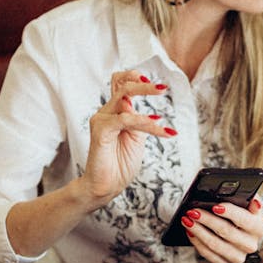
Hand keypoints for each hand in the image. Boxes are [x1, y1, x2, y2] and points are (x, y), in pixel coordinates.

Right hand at [82, 71, 175, 204]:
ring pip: (124, 97)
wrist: (106, 185)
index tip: (155, 84)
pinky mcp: (100, 131)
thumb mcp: (137, 137)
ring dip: (146, 98)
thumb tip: (139, 106)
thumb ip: (139, 120)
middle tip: (162, 88)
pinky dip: (144, 121)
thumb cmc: (120, 164)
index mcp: (116, 113)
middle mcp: (107, 113)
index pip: (119, 83)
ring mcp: (102, 120)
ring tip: (162, 112)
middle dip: (144, 85)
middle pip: (122, 85)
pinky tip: (157, 126)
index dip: (134, 77)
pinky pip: (125, 119)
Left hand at [181, 197, 262, 262]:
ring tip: (186, 220)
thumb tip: (249, 196)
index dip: (230, 212)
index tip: (215, 206)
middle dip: (207, 220)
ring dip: (198, 231)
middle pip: (226, 232)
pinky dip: (197, 242)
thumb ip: (251, 198)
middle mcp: (250, 244)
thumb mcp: (251, 206)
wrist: (249, 238)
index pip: (244, 219)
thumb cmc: (247, 217)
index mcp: (258, 228)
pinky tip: (189, 232)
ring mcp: (238, 256)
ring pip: (214, 245)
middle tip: (192, 211)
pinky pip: (208, 254)